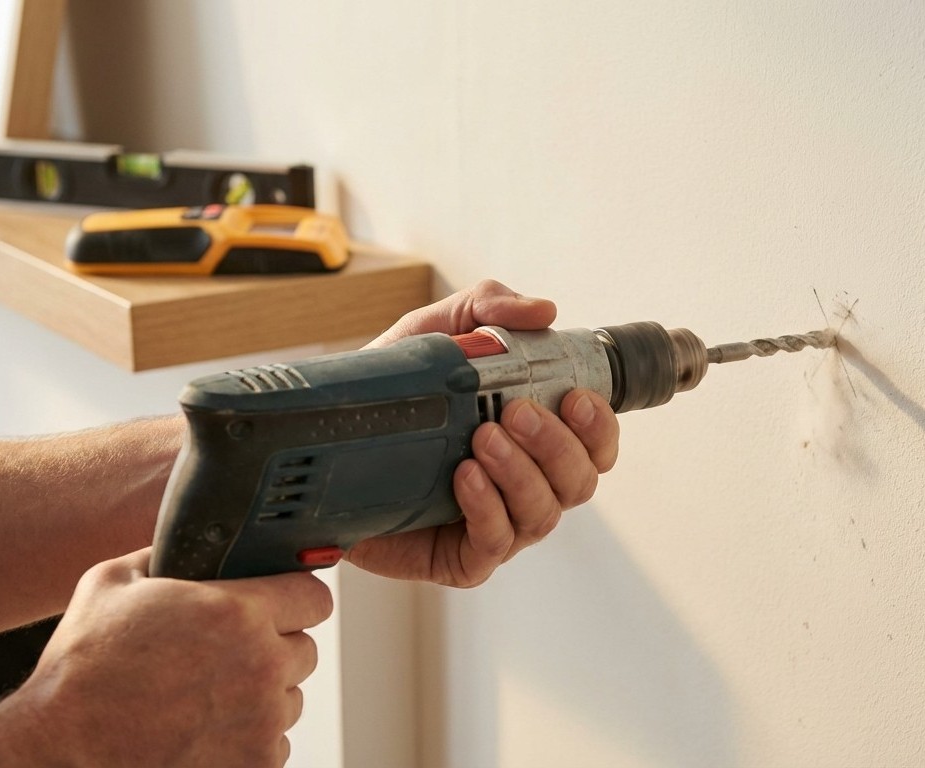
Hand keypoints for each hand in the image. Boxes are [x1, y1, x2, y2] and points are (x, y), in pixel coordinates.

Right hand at [0, 548, 331, 767]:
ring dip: (262, 697)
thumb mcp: (110, 585)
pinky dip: (248, 740)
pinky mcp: (256, 764)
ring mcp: (262, 723)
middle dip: (274, 649)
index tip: (281, 605)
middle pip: (305, 651)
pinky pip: (274, 744)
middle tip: (228, 656)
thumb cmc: (80, 672)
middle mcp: (261, 668)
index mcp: (238, 614)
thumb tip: (188, 540)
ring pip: (290, 699)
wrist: (60, 752)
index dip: (295, 598)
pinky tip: (204, 731)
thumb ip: (164, 554)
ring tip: (207, 697)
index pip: (314, 597)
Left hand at [346, 280, 619, 586]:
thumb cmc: (393, 394)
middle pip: (580, 482)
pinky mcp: (461, 558)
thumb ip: (485, 307)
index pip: (595, 444)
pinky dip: (487, 508)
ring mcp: (498, 524)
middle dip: (557, 445)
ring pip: (543, 514)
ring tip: (481, 439)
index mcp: (534, 439)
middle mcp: (525, 484)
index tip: (575, 397)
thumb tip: (543, 311)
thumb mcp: (433, 334)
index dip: (599, 426)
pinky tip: (465, 478)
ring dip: (520, 473)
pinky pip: (494, 544)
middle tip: (515, 411)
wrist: (326, 443)